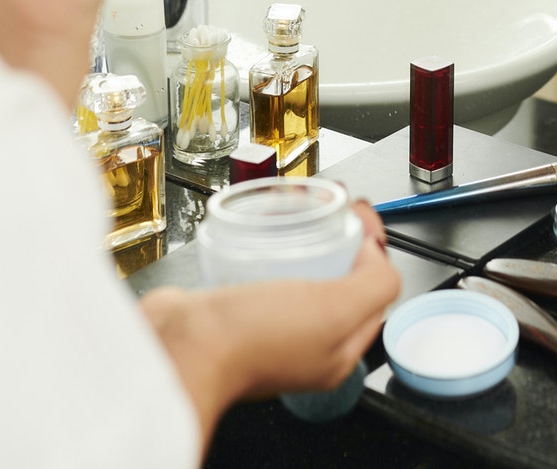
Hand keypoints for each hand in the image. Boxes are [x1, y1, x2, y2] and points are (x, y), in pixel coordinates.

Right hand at [141, 202, 399, 439]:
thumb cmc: (251, 339)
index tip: (360, 217)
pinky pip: (261, 270)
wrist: (179, 347)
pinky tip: (259, 229)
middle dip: (338, 235)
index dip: (374, 249)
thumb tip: (378, 255)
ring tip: (294, 208)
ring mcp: (267, 327)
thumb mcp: (337, 309)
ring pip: (298, 270)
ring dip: (301, 235)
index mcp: (337, 351)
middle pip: (337, 277)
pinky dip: (265, 245)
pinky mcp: (234, 309)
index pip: (374, 292)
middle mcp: (304, 343)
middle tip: (328, 206)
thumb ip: (374, 284)